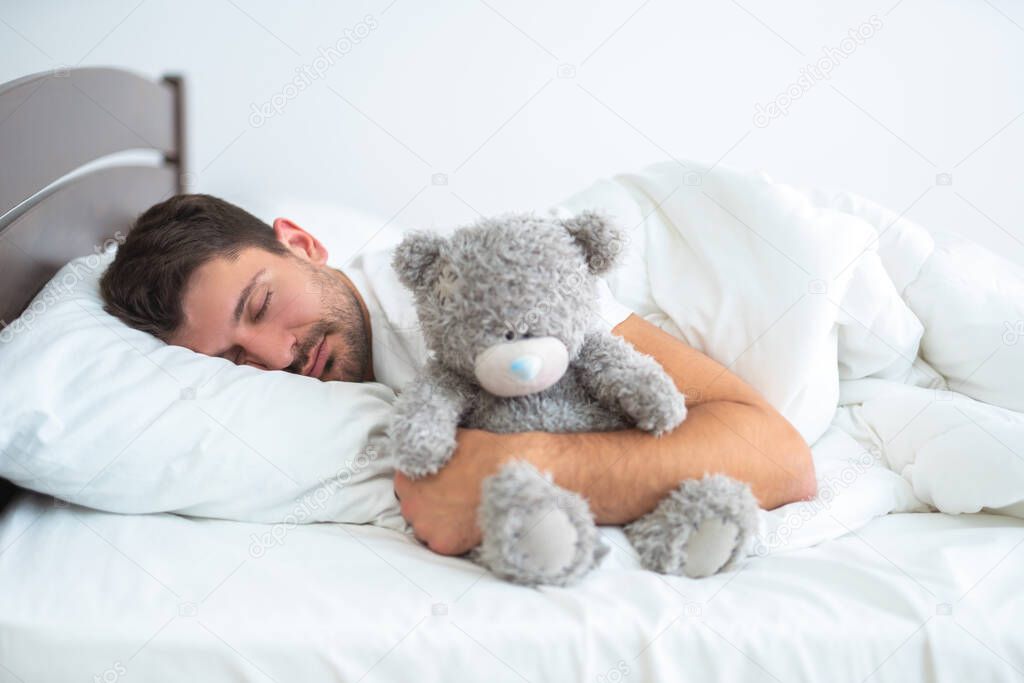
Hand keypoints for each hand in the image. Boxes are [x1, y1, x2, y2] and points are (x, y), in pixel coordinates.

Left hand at [393, 428, 535, 555]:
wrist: (507, 474)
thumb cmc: (481, 454)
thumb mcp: (449, 442)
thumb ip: (432, 453)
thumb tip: (432, 453)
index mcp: (406, 477)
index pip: (406, 487)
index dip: (424, 487)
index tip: (438, 486)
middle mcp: (409, 504)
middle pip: (414, 510)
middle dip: (430, 506)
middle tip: (453, 500)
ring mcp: (425, 526)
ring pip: (427, 529)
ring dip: (440, 524)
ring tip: (462, 514)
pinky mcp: (443, 544)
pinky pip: (444, 544)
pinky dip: (455, 538)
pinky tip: (469, 526)